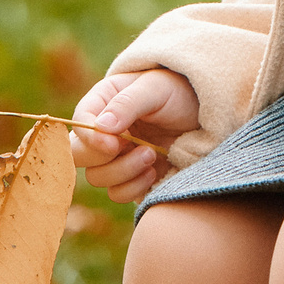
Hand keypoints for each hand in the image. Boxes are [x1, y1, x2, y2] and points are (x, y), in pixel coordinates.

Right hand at [69, 68, 199, 203]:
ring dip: (124, 172)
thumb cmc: (177, 92)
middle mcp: (103, 131)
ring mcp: (115, 156)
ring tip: (153, 155)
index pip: (79, 122)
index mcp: (102, 102)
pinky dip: (134, 187)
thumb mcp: (155, 89)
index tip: (115, 144)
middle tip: (141, 148)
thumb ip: (127, 104)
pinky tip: (154, 171)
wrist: (204, 114)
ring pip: (97, 177)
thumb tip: (100, 128)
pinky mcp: (130, 177)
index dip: (91, 138)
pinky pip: (117, 193)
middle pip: (79, 155)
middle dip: (106, 158)